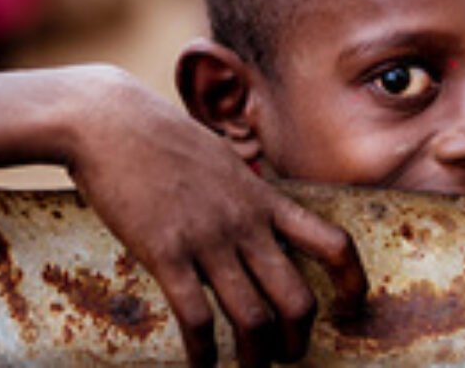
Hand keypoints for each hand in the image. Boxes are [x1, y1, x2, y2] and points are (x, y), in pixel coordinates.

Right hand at [64, 66, 365, 367]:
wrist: (112, 122)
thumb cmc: (165, 139)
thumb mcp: (226, 162)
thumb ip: (246, 195)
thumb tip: (260, 216)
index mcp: (265, 199)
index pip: (332, 242)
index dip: (352, 282)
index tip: (351, 307)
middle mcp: (246, 222)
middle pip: (297, 297)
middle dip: (299, 339)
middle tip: (291, 356)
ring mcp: (209, 239)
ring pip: (252, 318)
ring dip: (254, 357)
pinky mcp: (166, 252)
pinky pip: (196, 318)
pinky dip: (203, 352)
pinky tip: (201, 364)